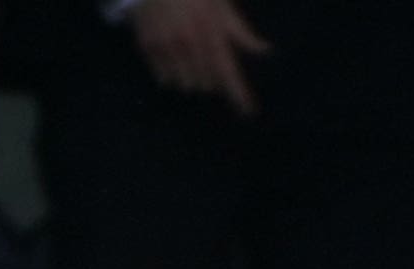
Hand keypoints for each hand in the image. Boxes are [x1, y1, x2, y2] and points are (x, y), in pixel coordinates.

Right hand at [131, 0, 268, 114]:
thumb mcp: (222, 4)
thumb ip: (240, 31)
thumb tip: (266, 50)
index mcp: (210, 31)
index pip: (228, 72)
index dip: (239, 94)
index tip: (249, 112)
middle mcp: (189, 43)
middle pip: (207, 84)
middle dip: (212, 78)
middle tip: (209, 61)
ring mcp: (166, 47)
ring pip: (186, 85)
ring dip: (192, 78)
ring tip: (190, 58)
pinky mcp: (148, 47)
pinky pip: (164, 79)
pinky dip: (172, 75)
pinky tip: (173, 56)